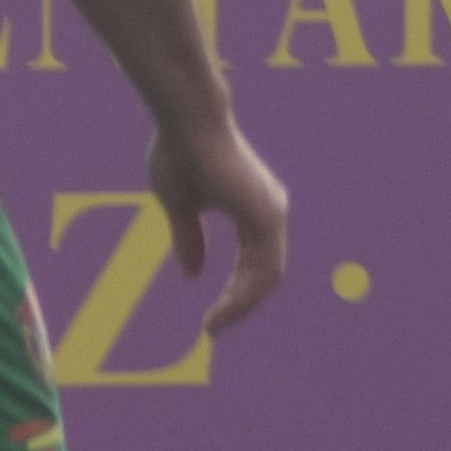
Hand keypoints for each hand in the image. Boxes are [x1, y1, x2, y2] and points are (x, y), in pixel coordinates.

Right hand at [150, 111, 293, 337]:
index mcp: (251, 209)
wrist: (186, 121)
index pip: (252, 263)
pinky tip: (223, 311)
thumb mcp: (180, 205)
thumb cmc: (180, 151)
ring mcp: (271, 214)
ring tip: (214, 327)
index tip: (212, 316)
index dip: (235, 292)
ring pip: (267, 278)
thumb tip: (193, 276)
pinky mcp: (266, 217)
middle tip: (214, 329)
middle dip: (240, 305)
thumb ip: (190, 239)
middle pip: (264, 275)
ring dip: (241, 307)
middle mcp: (269, 211)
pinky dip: (244, 296)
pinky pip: (264, 271)